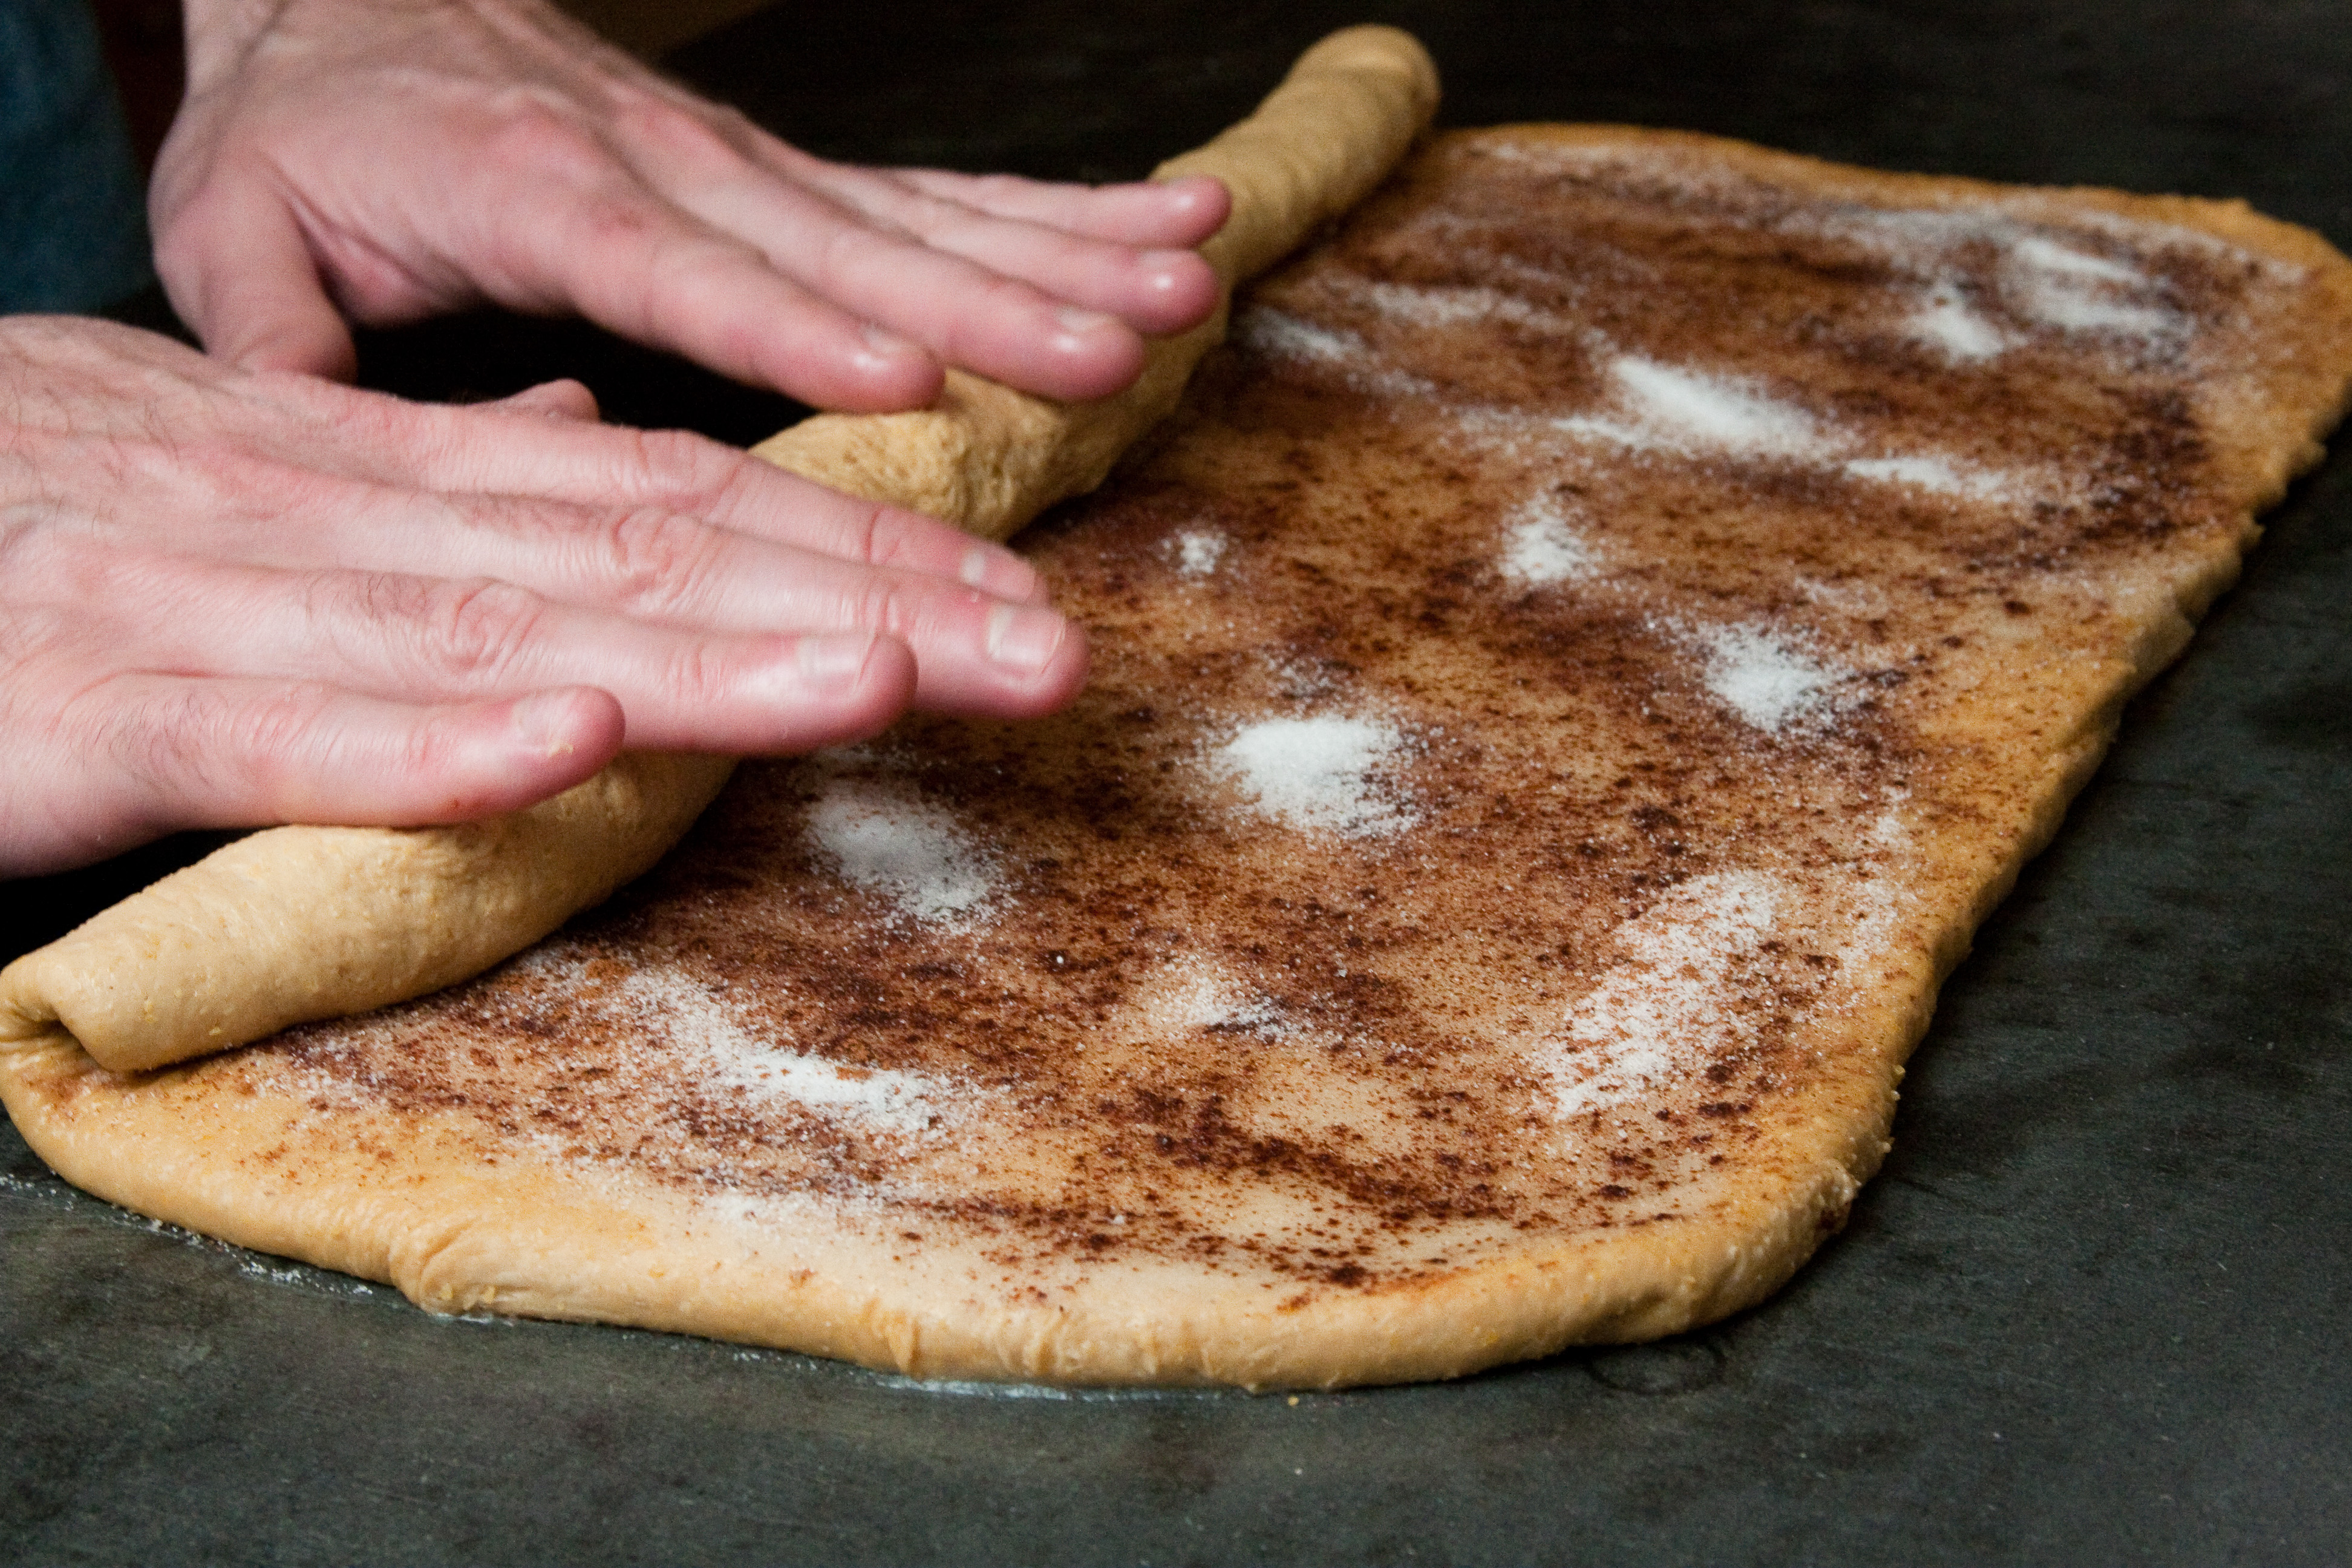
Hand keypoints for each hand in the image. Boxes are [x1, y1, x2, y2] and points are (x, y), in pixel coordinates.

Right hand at [0, 317, 1086, 876]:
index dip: (851, 542)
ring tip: (886, 671)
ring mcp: (215, 607)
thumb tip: (587, 441)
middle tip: (1044, 647)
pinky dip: (431, 740)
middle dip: (861, 596)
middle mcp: (332, 518)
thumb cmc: (38, 511)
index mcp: (382, 473)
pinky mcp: (90, 709)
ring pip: (501, 625)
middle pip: (642, 551)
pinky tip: (572, 744)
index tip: (1006, 592)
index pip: (668, 495)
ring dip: (708, 651)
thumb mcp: (255, 467)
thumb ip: (431, 468)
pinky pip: (281, 733)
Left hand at [152, 0, 1229, 407]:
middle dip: (993, 301)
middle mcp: (668, 166)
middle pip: (849, 242)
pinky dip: (1055, 206)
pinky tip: (1165, 214)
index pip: (679, 268)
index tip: (908, 375)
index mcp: (532, 188)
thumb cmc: (306, 134)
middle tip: (1119, 344)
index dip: (792, 323)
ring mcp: (743, 163)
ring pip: (923, 210)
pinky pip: (938, 189)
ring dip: (1064, 250)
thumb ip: (285, 352)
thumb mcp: (236, 239)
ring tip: (1186, 276)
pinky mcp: (786, 173)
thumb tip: (382, 457)